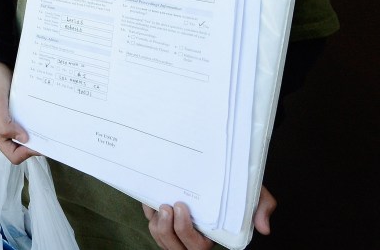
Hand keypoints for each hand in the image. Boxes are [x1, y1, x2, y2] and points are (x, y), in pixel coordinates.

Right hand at [0, 62, 38, 163]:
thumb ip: (5, 125)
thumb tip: (24, 139)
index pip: (14, 156)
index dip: (27, 153)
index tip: (40, 142)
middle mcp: (5, 131)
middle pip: (22, 148)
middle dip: (35, 145)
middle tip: (48, 136)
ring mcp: (12, 122)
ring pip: (27, 136)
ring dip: (38, 134)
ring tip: (49, 127)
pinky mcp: (18, 113)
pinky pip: (29, 124)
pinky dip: (37, 123)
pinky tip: (44, 117)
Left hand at [143, 187, 274, 249]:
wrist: (221, 170)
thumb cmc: (236, 186)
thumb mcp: (254, 194)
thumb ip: (261, 207)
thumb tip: (263, 228)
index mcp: (212, 235)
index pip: (196, 246)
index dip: (185, 231)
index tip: (181, 207)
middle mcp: (192, 237)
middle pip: (174, 247)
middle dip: (168, 230)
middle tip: (170, 205)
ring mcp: (176, 230)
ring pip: (160, 238)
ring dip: (157, 224)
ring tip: (161, 204)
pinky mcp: (163, 218)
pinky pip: (151, 222)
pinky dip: (148, 213)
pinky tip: (151, 199)